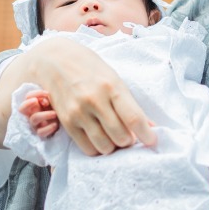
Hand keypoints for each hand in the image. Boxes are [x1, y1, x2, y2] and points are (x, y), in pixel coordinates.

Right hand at [0, 37, 155, 155]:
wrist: (55, 61)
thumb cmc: (90, 69)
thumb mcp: (114, 79)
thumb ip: (130, 104)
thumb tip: (151, 127)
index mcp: (111, 86)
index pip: (134, 118)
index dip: (147, 135)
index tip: (152, 141)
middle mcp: (94, 100)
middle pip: (120, 137)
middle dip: (129, 141)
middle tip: (128, 135)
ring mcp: (78, 112)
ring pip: (105, 146)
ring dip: (113, 146)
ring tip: (113, 136)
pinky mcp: (66, 122)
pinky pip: (87, 148)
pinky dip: (97, 148)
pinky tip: (99, 138)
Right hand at [19, 89, 58, 137]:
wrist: (61, 123)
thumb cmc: (54, 110)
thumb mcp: (50, 102)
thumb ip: (46, 98)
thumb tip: (44, 102)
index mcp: (33, 105)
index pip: (28, 96)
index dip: (36, 93)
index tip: (47, 93)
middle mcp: (30, 114)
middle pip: (22, 109)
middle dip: (28, 103)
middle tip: (40, 101)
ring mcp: (34, 124)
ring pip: (34, 118)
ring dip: (45, 114)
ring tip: (55, 113)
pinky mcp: (40, 133)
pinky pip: (40, 132)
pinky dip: (48, 128)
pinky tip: (55, 124)